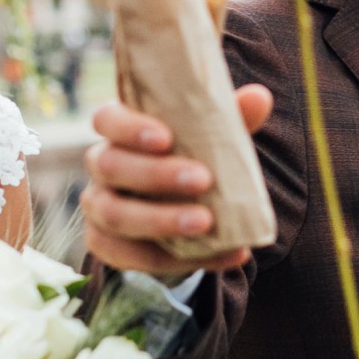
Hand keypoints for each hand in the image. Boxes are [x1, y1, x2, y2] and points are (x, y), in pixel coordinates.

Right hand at [80, 85, 274, 274]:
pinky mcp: (106, 245)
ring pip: (115, 215)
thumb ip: (230, 119)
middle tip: (202, 180)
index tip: (166, 138)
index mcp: (120, 130)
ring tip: (206, 223)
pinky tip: (224, 255)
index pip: (107, 119)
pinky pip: (131, 257)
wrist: (182, 213)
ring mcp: (99, 207)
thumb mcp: (211, 137)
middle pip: (111, 166)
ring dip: (161, 220)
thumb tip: (258, 97)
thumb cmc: (191, 159)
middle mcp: (102, 165)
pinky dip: (179, 260)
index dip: (130, 128)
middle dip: (156, 175)